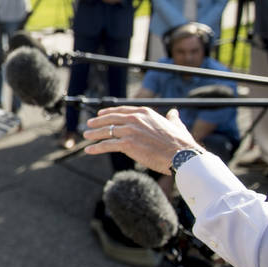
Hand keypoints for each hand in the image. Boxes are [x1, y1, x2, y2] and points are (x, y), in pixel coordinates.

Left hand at [83, 106, 200, 173]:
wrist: (181, 156)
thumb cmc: (181, 143)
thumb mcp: (177, 125)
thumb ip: (172, 118)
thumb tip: (174, 112)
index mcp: (145, 113)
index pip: (122, 110)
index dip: (109, 112)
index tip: (100, 114)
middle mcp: (135, 119)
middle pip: (111, 119)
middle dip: (98, 122)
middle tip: (89, 124)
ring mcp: (130, 131)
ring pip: (106, 131)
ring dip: (94, 134)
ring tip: (86, 136)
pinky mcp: (127, 144)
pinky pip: (107, 145)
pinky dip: (96, 148)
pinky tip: (89, 150)